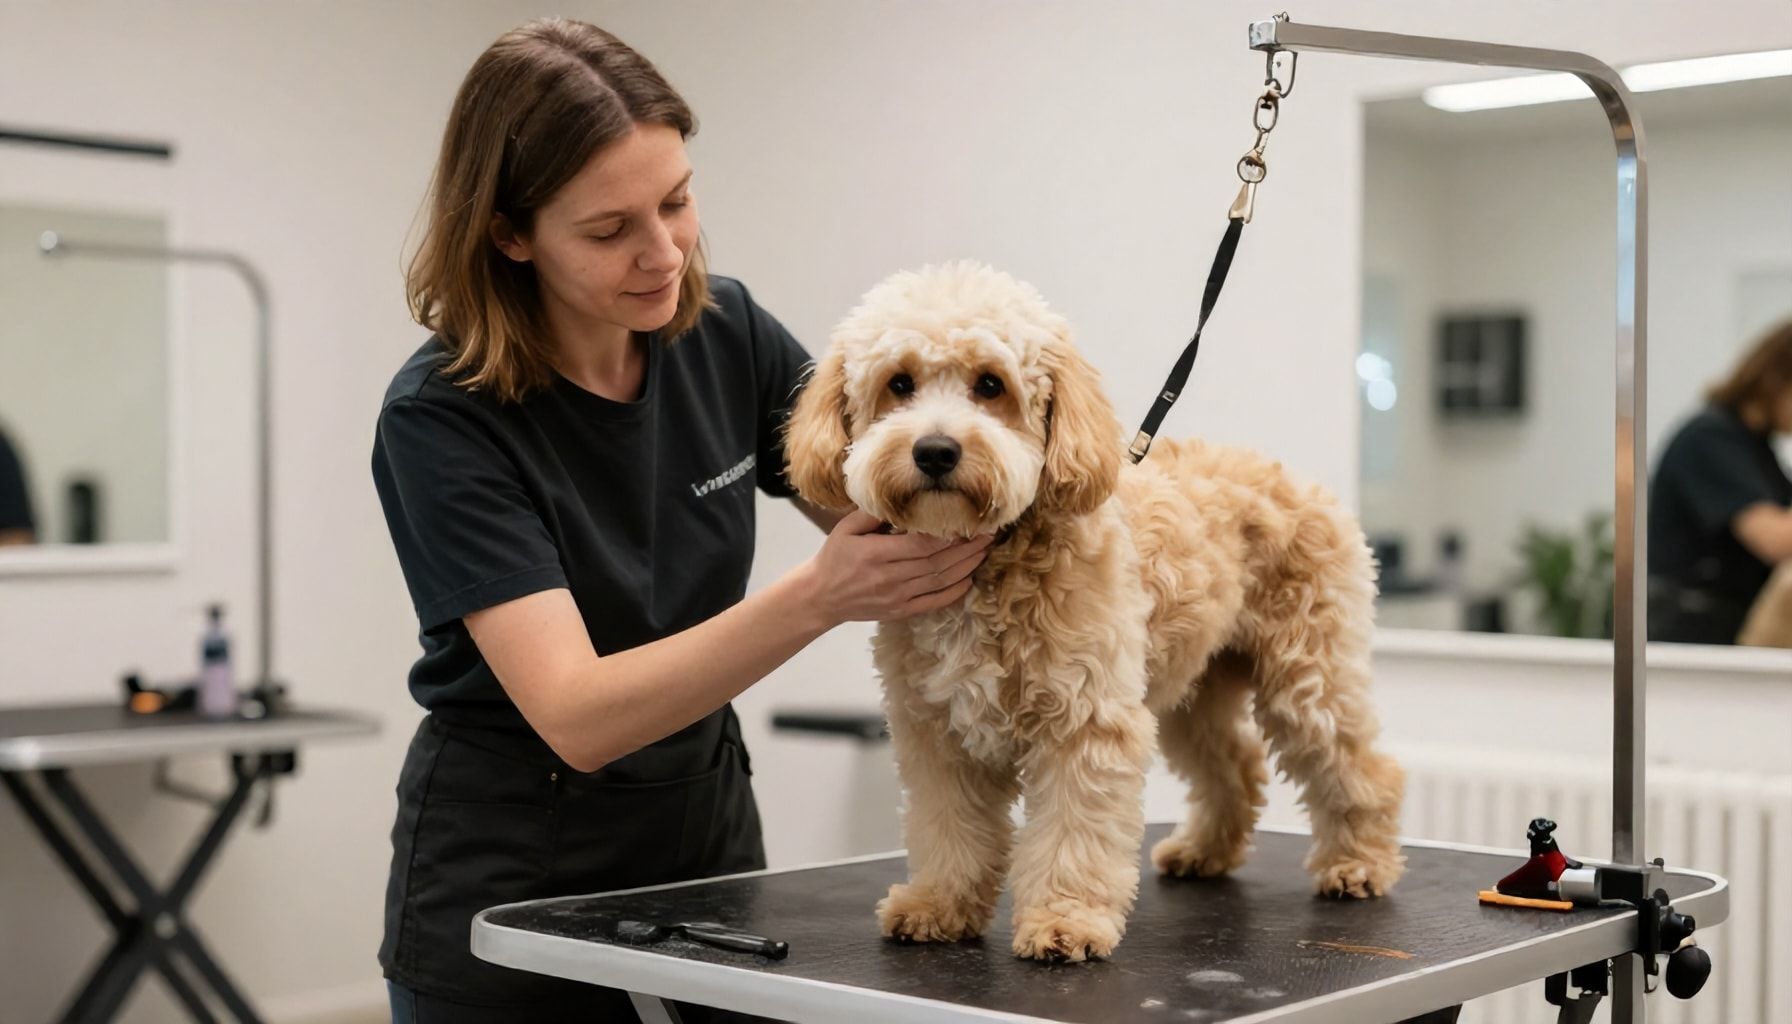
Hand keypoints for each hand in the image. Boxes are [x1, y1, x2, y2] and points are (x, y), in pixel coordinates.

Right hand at [797, 510, 993, 627]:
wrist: (821, 597)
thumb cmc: (835, 557)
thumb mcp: (846, 528)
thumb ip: (872, 513)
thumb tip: (900, 497)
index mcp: (876, 554)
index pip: (920, 545)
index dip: (947, 536)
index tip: (966, 523)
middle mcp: (890, 577)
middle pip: (936, 562)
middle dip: (966, 547)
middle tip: (987, 533)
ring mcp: (897, 597)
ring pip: (940, 581)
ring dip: (967, 566)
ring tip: (984, 550)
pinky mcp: (901, 610)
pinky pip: (934, 602)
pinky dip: (955, 592)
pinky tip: (970, 579)